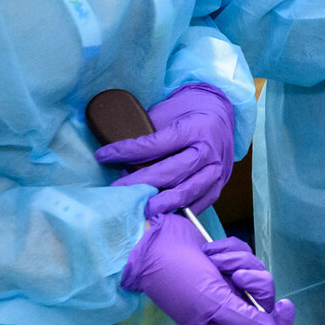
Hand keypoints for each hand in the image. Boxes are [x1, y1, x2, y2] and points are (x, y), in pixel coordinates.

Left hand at [94, 82, 236, 214]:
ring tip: (142, 209)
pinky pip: (201, 202)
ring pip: (188, 192)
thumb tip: (121, 156)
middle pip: (171, 172)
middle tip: (118, 190)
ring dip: (162, 203)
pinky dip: (182, 210)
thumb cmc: (189, 111)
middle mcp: (208, 150)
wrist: (221, 113)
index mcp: (194, 128)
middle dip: (141, 182)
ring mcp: (217, 169)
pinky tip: (164, 213)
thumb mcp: (167, 112)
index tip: (103, 155)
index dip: (127, 151)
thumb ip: (149, 134)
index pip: (156, 144)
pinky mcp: (220, 183)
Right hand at [120, 214, 294, 324]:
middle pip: (263, 297)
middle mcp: (225, 305)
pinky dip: (229, 249)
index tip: (284, 305)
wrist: (153, 243)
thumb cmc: (176, 278)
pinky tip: (209, 250)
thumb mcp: (210, 304)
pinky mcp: (223, 259)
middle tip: (237, 274)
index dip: (277, 321)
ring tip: (214, 259)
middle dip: (254, 281)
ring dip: (237, 261)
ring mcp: (224, 280)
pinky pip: (243, 253)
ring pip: (255, 271)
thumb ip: (243, 320)